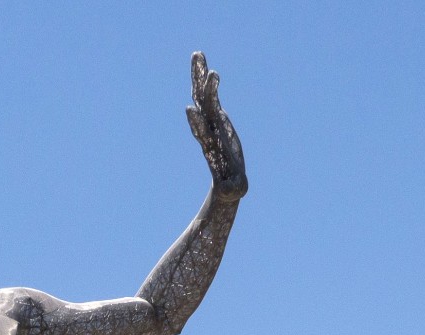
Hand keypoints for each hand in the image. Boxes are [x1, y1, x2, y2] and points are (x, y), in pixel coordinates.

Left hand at [186, 52, 246, 198]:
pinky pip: (211, 97)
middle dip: (199, 85)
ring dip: (200, 75)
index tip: (190, 110)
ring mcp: (211, 123)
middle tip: (197, 64)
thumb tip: (234, 191)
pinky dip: (209, 83)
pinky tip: (207, 68)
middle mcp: (208, 131)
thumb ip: (233, 187)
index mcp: (211, 148)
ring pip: (202, 96)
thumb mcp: (234, 189)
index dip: (196, 123)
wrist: (225, 182)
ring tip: (197, 54)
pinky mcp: (217, 119)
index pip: (202, 134)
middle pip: (200, 105)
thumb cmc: (231, 187)